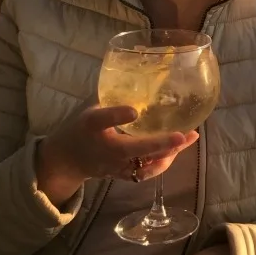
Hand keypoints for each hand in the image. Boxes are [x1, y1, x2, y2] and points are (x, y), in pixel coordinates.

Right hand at [37, 104, 196, 206]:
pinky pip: (144, 173)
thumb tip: (143, 79)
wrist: (67, 160)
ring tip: (189, 139)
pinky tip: (178, 150)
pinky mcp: (122, 175)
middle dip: (161, 144)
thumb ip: (114, 99)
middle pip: (135, 149)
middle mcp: (105, 149)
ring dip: (168, 154)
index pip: (102, 120)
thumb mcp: (91, 108)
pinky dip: (162, 164)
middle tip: (183, 134)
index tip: (134, 110)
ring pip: (144, 165)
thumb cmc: (82, 128)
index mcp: (92, 126)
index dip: (117, 115)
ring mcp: (115, 166)